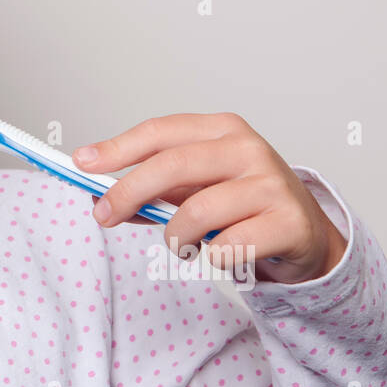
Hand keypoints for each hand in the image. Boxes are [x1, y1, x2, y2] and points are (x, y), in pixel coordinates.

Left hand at [73, 113, 348, 284]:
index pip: (161, 131)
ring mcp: (271, 184)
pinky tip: (224, 251)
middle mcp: (248, 149)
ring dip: (176, 238)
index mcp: (222, 129)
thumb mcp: (195, 188)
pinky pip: (226, 247)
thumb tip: (99, 197)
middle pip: (172, 165)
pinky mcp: (288, 222)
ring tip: (182, 244)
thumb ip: (152, 190)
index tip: (82, 162)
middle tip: (104, 216)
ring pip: (196, 213)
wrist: (304, 233)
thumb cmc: (240, 204)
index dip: (118, 148)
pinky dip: (212, 257)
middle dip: (128, 192)